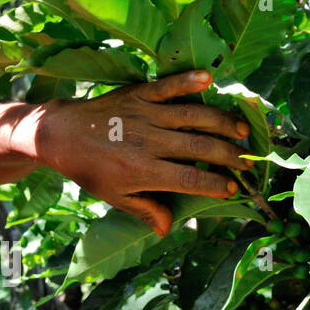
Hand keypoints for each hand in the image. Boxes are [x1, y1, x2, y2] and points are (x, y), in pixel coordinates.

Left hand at [29, 69, 252, 238]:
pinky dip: (189, 81)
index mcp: (143, 171)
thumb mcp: (115, 197)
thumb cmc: (90, 170)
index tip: (232, 188)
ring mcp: (145, 114)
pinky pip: (169, 86)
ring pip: (194, 116)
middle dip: (229, 156)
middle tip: (248, 162)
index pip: (190, 180)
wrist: (61, 134)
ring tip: (243, 130)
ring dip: (222, 122)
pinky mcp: (139, 93)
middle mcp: (148, 142)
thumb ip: (145, 210)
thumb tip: (168, 230)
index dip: (215, 184)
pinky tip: (210, 79)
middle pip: (200, 148)